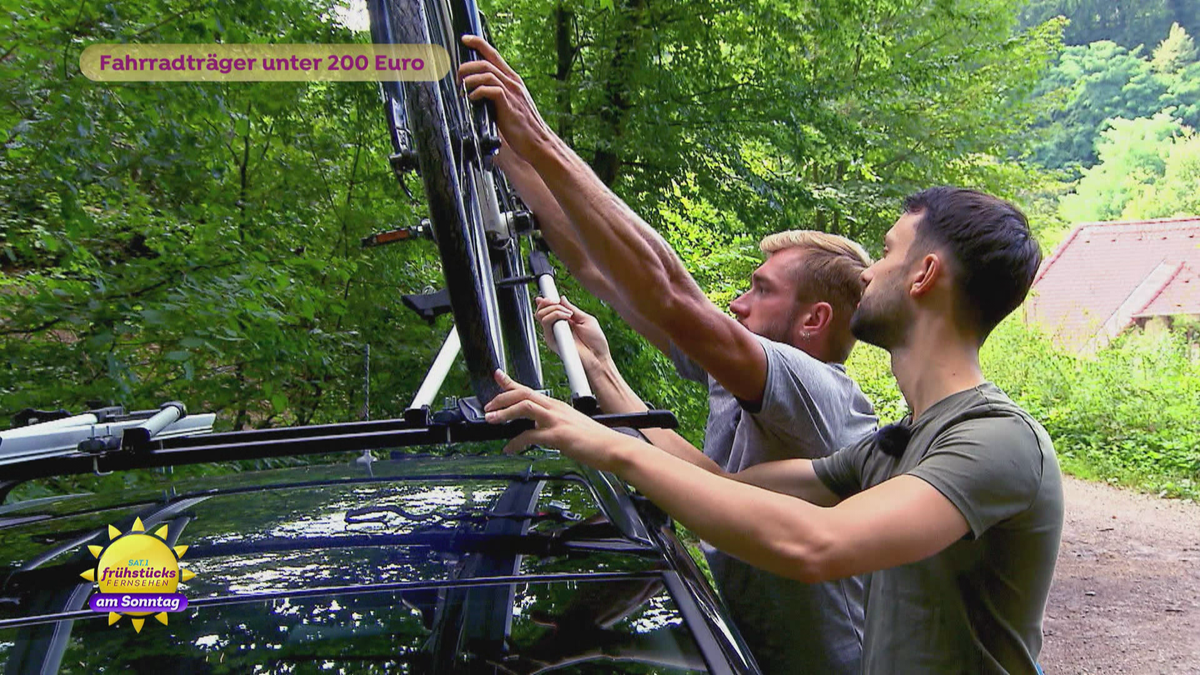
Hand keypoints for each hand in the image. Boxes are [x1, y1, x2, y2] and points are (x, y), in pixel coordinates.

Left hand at [458, 35, 553, 162]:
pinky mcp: (509, 104)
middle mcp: (513, 82)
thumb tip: (475, 95)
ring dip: (469, 79)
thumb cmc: (522, 128)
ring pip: (486, 72)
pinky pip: (490, 89)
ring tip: (462, 90)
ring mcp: (512, 92)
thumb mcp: (508, 106)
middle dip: (466, 66)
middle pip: (486, 60)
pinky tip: (472, 99)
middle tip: (458, 79)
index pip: (494, 54)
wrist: (538, 143)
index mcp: (512, 80)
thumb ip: (495, 97)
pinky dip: (477, 91)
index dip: (478, 43)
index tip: (465, 39)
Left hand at [484, 371, 627, 471]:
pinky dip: (516, 442)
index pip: (529, 389)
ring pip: (524, 407)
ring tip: (491, 420)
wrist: (614, 448)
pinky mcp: (558, 435)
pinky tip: (510, 448)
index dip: (510, 382)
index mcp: (557, 406)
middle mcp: (555, 409)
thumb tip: (538, 431)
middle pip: (523, 393)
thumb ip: (553, 425)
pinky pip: (530, 435)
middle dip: (501, 398)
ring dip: (504, 413)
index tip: (497, 375)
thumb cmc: (596, 440)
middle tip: (488, 407)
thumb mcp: (571, 426)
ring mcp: (556, 420)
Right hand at [535, 296, 610, 367]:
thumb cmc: (595, 342)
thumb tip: (561, 298)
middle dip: (549, 302)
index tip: (551, 296)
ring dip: (555, 309)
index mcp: (564, 322)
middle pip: (541, 311)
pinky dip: (556, 315)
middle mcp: (556, 328)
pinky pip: (546, 324)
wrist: (598, 357)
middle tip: (559, 303)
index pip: (548, 310)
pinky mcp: (552, 341)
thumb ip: (572, 309)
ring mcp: (553, 335)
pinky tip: (568, 318)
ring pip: (541, 315)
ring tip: (569, 314)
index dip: (546, 301)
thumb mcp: (586, 319)